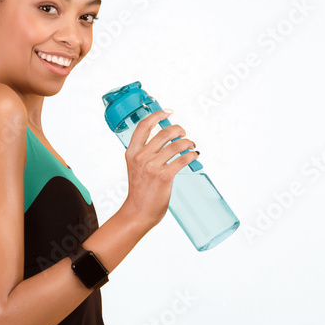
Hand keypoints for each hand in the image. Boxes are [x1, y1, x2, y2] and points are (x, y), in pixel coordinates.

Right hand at [119, 109, 198, 230]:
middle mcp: (141, 157)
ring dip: (188, 143)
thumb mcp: (135, 167)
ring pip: (176, 145)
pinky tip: (193, 155)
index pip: (143, 126)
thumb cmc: (139, 190)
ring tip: (190, 146)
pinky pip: (182, 159)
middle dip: (178, 129)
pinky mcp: (164, 176)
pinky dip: (191, 155)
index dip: (157, 115)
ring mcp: (152, 166)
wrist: (138, 212)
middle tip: (183, 133)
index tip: (168, 112)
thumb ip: (144, 153)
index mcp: (131, 152)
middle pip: (164, 132)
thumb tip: (164, 140)